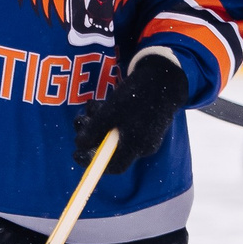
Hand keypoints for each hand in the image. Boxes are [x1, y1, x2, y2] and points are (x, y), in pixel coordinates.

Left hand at [74, 50, 188, 166]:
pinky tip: (103, 104)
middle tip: (80, 121)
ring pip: (116, 136)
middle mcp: (143, 146)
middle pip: (112, 150)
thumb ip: (94, 130)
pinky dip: (111, 119)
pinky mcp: (148, 124)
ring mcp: (147, 136)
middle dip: (92, 137)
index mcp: (137, 146)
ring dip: (98, 124)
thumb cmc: (137, 94)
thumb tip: (79, 146)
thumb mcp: (110, 111)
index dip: (93, 162)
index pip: (114, 167)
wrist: (165, 76)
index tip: (77, 153)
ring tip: (91, 106)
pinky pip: (125, 128)